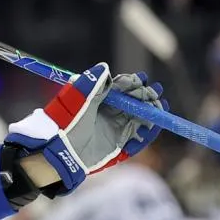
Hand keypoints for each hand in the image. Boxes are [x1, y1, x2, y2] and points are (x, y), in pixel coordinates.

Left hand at [5, 63, 166, 194]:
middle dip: (146, 95)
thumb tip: (104, 67)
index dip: (132, 83)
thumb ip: (90, 84)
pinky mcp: (118, 145)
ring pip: (139, 118)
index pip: (121, 88)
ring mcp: (115, 129)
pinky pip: (138, 139)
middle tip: (155, 90)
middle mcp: (109, 113)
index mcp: (99, 101)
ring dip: (151, 112)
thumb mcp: (76, 101)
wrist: (59, 151)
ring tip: (160, 105)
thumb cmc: (65, 124)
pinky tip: (155, 125)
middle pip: (134, 102)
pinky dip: (148, 133)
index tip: (141, 78)